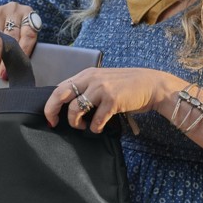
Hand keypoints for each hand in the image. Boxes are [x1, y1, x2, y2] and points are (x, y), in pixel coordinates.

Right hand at [0, 2, 40, 82]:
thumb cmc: (14, 28)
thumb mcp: (22, 31)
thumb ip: (24, 44)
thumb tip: (20, 68)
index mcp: (28, 14)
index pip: (28, 35)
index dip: (23, 52)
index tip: (19, 67)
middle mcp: (13, 11)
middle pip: (9, 38)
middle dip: (5, 60)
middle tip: (2, 75)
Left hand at [45, 68, 172, 132]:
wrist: (151, 85)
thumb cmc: (125, 86)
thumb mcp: (102, 82)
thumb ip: (86, 89)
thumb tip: (67, 106)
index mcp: (86, 74)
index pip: (60, 88)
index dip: (51, 104)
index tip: (50, 118)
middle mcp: (91, 79)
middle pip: (61, 95)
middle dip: (53, 111)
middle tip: (55, 123)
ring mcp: (102, 89)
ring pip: (76, 109)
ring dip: (76, 123)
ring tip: (83, 125)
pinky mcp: (112, 100)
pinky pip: (95, 120)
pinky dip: (94, 128)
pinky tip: (98, 127)